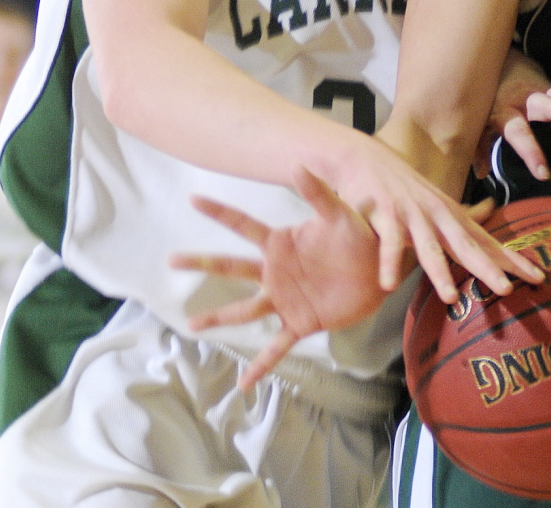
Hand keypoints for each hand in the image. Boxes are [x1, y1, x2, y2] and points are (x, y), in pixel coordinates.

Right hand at [170, 169, 388, 388]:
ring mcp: (284, 299)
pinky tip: (244, 384)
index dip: (219, 211)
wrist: (379, 270)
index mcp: (282, 243)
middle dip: (201, 263)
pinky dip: (260, 365)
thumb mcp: (340, 214)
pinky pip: (276, 347)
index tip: (194, 198)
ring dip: (218, 317)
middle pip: (231, 267)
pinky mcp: (300, 323)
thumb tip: (299, 167)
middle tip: (171, 260)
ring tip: (191, 326)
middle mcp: (276, 271)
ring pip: (244, 310)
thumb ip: (319, 194)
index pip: (244, 225)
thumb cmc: (359, 237)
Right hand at [328, 133, 543, 304]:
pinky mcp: (385, 214)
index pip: (488, 243)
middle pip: (466, 245)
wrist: (364, 157)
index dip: (512, 260)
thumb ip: (461, 214)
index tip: (540, 278)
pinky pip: (388, 241)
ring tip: (450, 297)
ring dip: (439, 271)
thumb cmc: (402, 183)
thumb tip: (491, 210)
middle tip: (508, 289)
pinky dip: (389, 262)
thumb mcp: (437, 200)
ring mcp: (411, 214)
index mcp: (451, 217)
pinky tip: (389, 284)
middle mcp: (437, 215)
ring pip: (428, 246)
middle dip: (487, 268)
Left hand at [475, 48, 550, 178]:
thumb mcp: (478, 123)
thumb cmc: (486, 99)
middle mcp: (525, 99)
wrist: (493, 62)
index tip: (544, 173)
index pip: (518, 134)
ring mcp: (541, 90)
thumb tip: (479, 174)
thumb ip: (479, 148)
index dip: (530, 152)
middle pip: (549, 106)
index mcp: (505, 112)